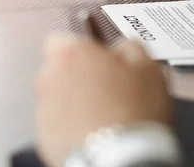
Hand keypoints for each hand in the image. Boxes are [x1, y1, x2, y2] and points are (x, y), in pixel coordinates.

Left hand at [36, 35, 171, 166]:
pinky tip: (98, 131)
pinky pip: (59, 124)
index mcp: (73, 55)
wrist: (121, 157)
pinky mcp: (45, 139)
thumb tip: (123, 48)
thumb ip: (130, 47)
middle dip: (80, 75)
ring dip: (77, 101)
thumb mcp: (149, 67)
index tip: (100, 59)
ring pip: (59, 98)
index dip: (83, 48)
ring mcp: (45, 111)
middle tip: (110, 87)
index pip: (61, 39)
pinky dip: (74, 125)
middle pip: (60, 69)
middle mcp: (51, 79)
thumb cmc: (135, 110)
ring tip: (106, 113)